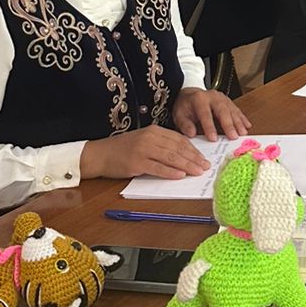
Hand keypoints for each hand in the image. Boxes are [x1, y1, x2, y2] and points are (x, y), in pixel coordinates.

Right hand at [80, 126, 211, 181]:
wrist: (100, 154)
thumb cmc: (123, 149)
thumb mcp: (144, 141)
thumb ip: (161, 145)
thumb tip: (183, 156)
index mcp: (154, 131)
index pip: (179, 139)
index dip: (193, 149)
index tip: (204, 158)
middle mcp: (150, 138)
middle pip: (178, 148)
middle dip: (194, 158)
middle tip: (206, 167)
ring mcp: (143, 149)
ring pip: (170, 157)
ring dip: (187, 165)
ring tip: (198, 172)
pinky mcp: (136, 162)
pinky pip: (157, 167)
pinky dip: (170, 172)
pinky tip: (180, 175)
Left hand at [171, 87, 249, 142]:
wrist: (190, 95)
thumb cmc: (185, 106)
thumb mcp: (179, 114)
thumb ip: (185, 124)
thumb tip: (192, 134)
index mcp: (199, 99)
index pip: (205, 113)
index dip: (209, 126)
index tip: (213, 139)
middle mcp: (212, 96)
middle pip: (222, 110)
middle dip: (228, 124)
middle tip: (233, 137)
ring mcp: (222, 98)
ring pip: (232, 109)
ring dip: (238, 122)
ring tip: (242, 133)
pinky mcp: (228, 101)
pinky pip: (236, 109)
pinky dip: (242, 118)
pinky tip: (247, 126)